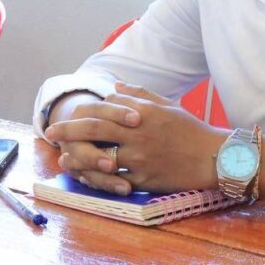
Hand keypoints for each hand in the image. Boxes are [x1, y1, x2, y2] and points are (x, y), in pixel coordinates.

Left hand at [48, 82, 223, 194]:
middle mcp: (138, 133)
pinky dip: (99, 178)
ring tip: (63, 157)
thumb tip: (115, 85)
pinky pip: (115, 179)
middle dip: (69, 130)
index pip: (104, 108)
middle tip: (51, 132)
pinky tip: (86, 177)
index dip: (81, 111)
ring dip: (78, 157)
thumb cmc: (190, 130)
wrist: (213, 158)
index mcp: (142, 113)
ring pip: (101, 157)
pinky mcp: (144, 179)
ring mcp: (140, 158)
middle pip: (95, 130)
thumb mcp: (166, 105)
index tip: (67, 115)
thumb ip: (138, 94)